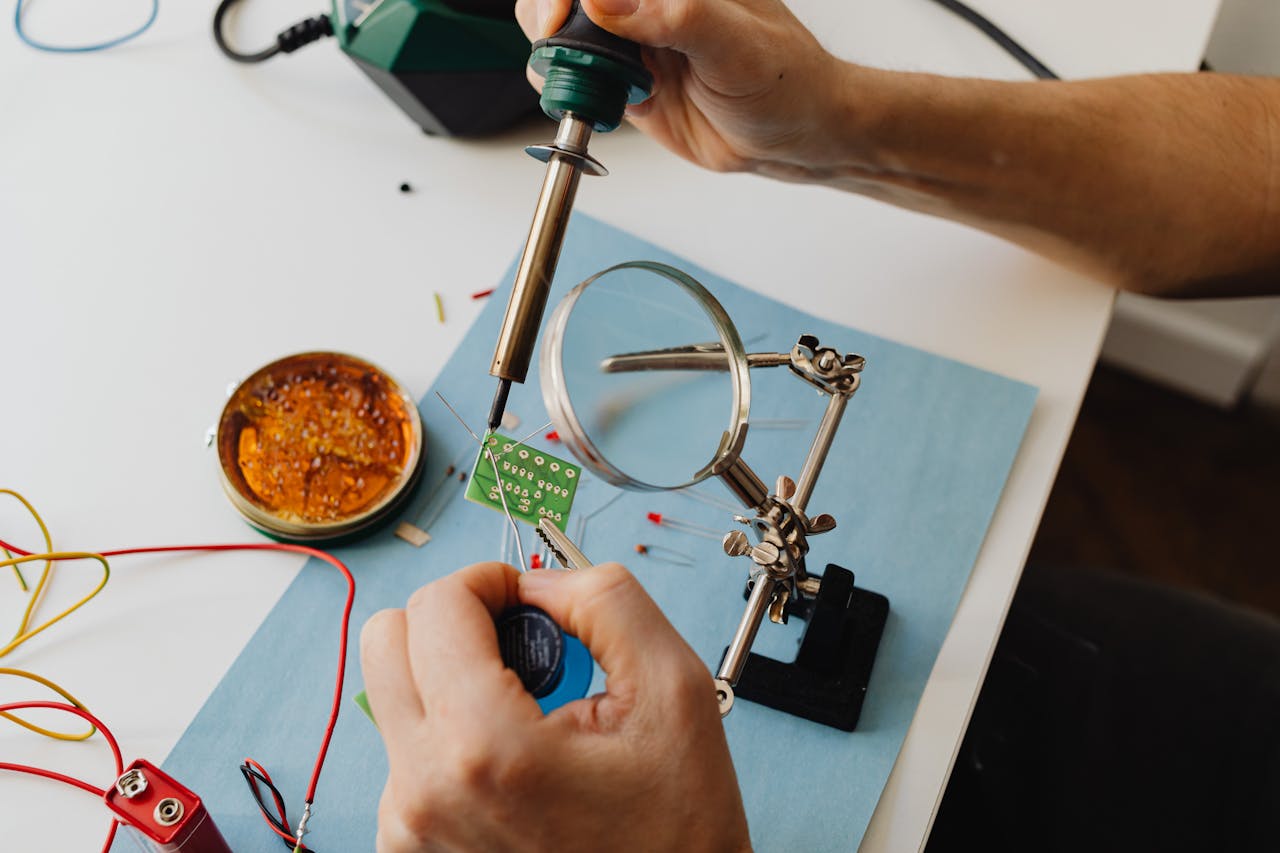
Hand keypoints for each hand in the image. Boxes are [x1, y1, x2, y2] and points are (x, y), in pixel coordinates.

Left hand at [361, 561, 750, 851]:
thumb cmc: (675, 826)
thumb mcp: (672, 686)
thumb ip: (604, 600)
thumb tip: (539, 581)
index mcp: (483, 746)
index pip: (435, 606)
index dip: (488, 579)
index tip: (526, 596)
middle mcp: (424, 790)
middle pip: (386, 641)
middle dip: (455, 620)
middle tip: (520, 643)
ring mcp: (408, 826)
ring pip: (394, 695)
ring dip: (454, 680)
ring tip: (533, 717)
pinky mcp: (410, 846)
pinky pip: (405, 750)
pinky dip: (451, 733)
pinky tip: (515, 759)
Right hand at [514, 0, 850, 178]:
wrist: (791, 137)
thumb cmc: (786, 80)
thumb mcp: (737, 44)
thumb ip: (675, 16)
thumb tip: (608, 1)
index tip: (564, 12)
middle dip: (550, 11)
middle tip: (558, 42)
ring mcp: (631, 34)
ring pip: (558, 28)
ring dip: (554, 51)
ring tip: (583, 77)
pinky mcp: (623, 77)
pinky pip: (573, 74)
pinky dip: (566, 86)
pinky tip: (596, 99)